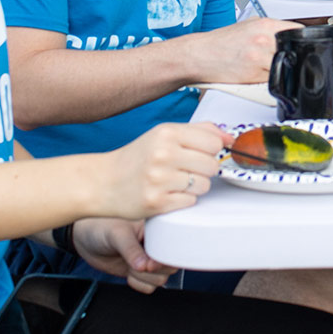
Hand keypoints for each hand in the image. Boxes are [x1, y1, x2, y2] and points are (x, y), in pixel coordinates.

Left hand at [72, 218, 176, 293]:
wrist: (84, 239)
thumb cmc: (100, 226)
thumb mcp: (117, 234)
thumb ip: (131, 250)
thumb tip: (144, 266)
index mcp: (158, 228)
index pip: (174, 247)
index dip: (164, 258)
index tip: (149, 262)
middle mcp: (156, 245)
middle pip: (170, 266)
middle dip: (152, 270)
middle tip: (135, 264)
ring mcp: (148, 259)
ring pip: (161, 279)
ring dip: (143, 277)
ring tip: (129, 266)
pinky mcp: (140, 272)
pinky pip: (149, 286)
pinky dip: (138, 283)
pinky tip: (127, 272)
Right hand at [100, 122, 229, 219]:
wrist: (103, 182)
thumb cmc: (135, 159)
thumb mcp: (163, 134)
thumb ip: (199, 131)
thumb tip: (229, 138)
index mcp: (166, 133)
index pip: (214, 142)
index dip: (211, 150)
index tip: (201, 153)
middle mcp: (163, 154)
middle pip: (213, 165)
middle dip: (204, 169)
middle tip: (185, 170)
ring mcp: (160, 179)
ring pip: (204, 185)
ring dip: (195, 186)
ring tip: (175, 182)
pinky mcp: (157, 202)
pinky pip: (191, 202)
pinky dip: (183, 200)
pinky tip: (168, 193)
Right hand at [180, 18, 295, 84]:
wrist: (199, 55)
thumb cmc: (221, 42)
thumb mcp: (248, 25)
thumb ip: (268, 29)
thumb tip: (287, 34)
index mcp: (265, 25)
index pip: (298, 31)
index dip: (302, 40)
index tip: (303, 46)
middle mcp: (264, 39)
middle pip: (295, 50)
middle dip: (295, 56)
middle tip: (290, 60)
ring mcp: (260, 57)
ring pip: (286, 67)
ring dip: (284, 69)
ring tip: (273, 68)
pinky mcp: (254, 75)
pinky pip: (274, 80)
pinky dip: (273, 80)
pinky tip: (264, 76)